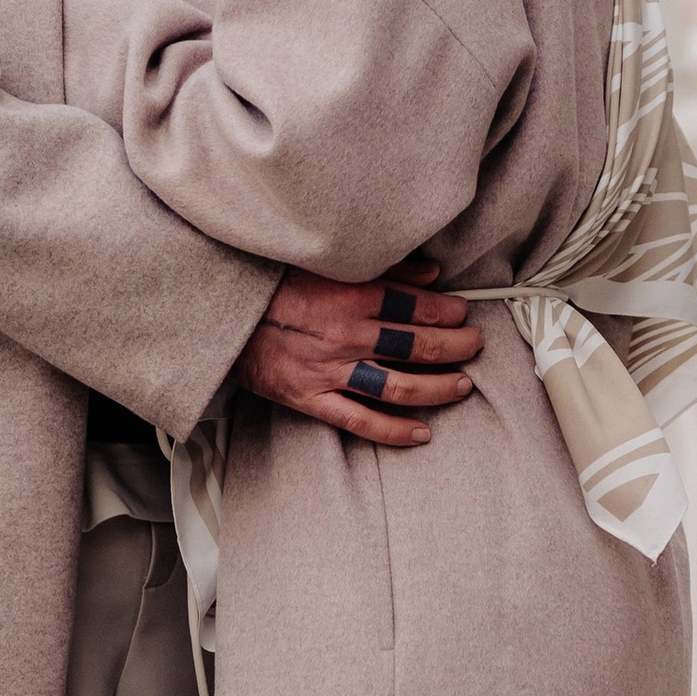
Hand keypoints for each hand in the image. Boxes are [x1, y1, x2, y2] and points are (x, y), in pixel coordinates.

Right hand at [238, 257, 482, 448]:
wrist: (221, 315)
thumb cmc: (272, 286)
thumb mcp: (325, 263)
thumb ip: (382, 267)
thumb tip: (430, 272)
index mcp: (351, 296)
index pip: (417, 307)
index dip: (449, 312)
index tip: (462, 313)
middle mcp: (347, 336)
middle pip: (419, 347)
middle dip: (456, 347)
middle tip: (475, 345)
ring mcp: (330, 372)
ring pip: (400, 386)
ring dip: (438, 388)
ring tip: (461, 384)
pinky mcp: (312, 399)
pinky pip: (360, 421)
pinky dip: (394, 431)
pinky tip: (422, 432)